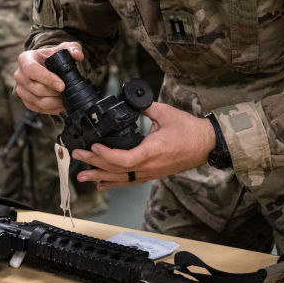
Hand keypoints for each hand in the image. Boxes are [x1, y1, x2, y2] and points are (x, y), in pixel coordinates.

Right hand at [13, 41, 83, 113]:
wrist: (46, 66)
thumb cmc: (53, 57)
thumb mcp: (63, 49)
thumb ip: (72, 49)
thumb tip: (78, 56)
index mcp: (25, 59)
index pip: (32, 69)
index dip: (47, 79)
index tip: (62, 85)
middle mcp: (19, 75)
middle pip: (36, 88)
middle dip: (54, 93)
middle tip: (68, 92)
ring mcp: (21, 89)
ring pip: (38, 101)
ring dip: (54, 103)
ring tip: (66, 100)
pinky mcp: (26, 101)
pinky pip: (38, 109)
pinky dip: (51, 109)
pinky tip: (61, 106)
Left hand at [72, 103, 214, 188]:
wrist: (206, 144)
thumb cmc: (189, 130)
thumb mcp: (165, 112)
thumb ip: (144, 106)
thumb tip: (130, 99)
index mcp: (152, 151)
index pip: (124, 159)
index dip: (106, 155)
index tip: (93, 146)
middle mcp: (149, 165)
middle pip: (117, 170)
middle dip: (94, 164)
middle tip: (77, 157)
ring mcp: (151, 172)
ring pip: (121, 179)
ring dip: (100, 177)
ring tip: (82, 176)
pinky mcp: (152, 173)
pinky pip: (130, 181)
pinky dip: (114, 182)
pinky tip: (102, 183)